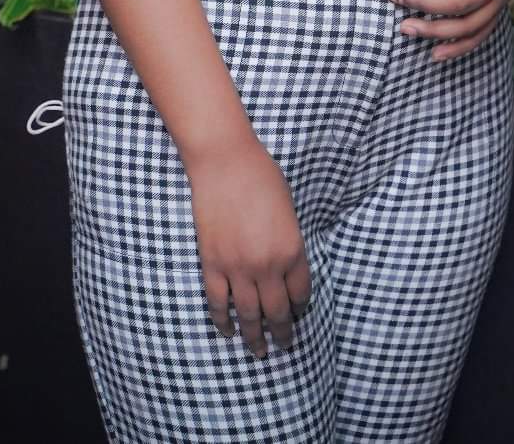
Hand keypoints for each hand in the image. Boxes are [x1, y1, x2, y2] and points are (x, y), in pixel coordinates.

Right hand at [186, 138, 310, 359]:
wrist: (225, 162)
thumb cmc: (261, 176)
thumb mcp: (288, 209)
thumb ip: (289, 240)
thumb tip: (285, 264)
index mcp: (292, 250)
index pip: (301, 294)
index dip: (300, 308)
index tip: (299, 314)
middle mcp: (268, 266)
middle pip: (278, 312)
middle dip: (283, 332)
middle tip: (284, 345)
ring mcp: (238, 268)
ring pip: (249, 316)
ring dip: (255, 338)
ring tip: (259, 351)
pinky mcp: (212, 264)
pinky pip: (218, 303)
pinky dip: (223, 321)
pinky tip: (228, 331)